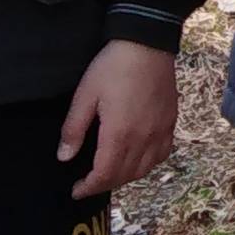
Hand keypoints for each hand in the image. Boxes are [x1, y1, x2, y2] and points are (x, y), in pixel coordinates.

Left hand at [56, 39, 177, 200]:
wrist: (148, 44)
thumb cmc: (113, 67)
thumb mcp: (85, 94)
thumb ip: (74, 128)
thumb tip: (64, 157)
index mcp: (119, 134)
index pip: (105, 174)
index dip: (89, 187)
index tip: (76, 190)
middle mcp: (143, 139)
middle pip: (125, 175)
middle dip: (104, 185)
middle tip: (88, 184)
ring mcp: (160, 131)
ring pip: (145, 169)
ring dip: (126, 177)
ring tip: (110, 174)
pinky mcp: (170, 122)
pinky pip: (162, 154)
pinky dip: (148, 164)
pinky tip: (138, 159)